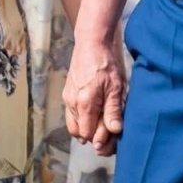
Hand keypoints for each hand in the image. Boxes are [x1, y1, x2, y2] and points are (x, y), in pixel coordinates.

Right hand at [63, 41, 126, 156]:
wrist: (90, 44)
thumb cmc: (106, 64)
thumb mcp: (115, 87)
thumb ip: (113, 110)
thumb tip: (114, 131)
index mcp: (84, 104)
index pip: (87, 134)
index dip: (99, 138)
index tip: (111, 135)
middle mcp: (72, 104)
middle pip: (79, 132)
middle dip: (92, 135)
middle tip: (107, 129)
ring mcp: (67, 99)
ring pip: (74, 125)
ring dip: (87, 127)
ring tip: (101, 120)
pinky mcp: (67, 94)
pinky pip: (72, 115)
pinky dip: (82, 118)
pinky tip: (94, 111)